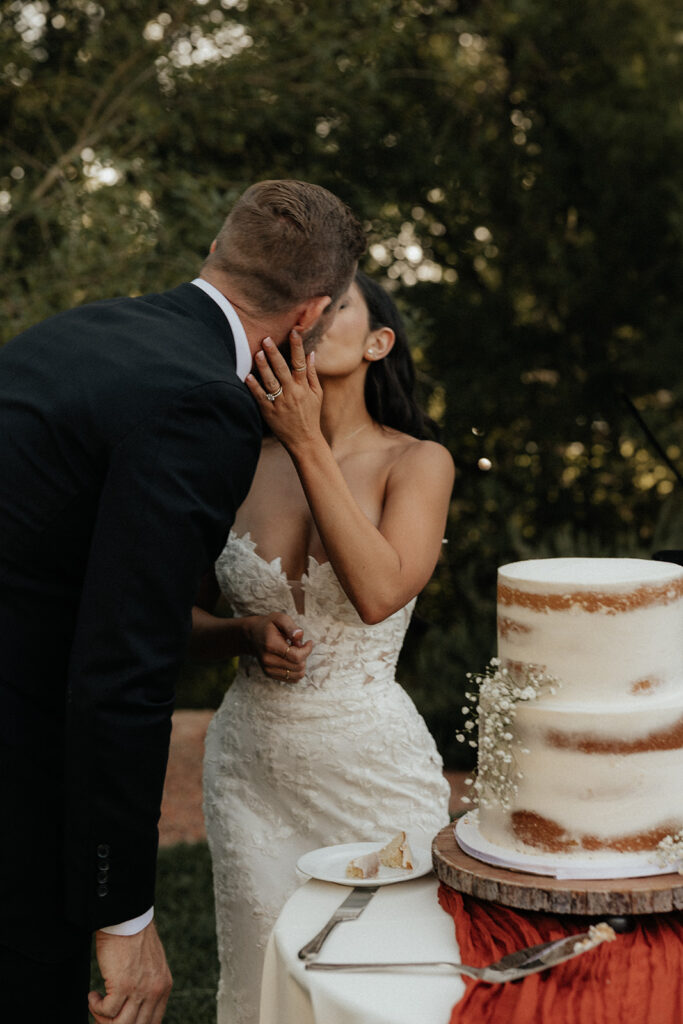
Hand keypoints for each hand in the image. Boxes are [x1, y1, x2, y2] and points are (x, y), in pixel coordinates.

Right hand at [89, 921, 171, 1023]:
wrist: (127, 919)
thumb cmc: (134, 938)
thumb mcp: (151, 965)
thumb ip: (149, 986)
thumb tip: (135, 1009)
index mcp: (164, 987)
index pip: (153, 1022)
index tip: (117, 1020)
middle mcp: (155, 991)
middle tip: (103, 1016)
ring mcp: (139, 990)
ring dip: (103, 1019)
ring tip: (97, 1005)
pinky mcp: (122, 985)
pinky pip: (106, 1011)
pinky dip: (95, 1007)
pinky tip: (92, 995)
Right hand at [244, 612, 311, 681]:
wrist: (252, 635)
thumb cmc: (269, 625)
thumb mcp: (279, 618)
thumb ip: (290, 626)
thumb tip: (299, 636)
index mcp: (271, 645)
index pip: (296, 656)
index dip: (307, 650)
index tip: (309, 642)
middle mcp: (268, 660)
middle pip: (298, 666)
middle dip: (304, 656)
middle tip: (299, 645)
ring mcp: (268, 669)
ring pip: (297, 675)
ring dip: (301, 663)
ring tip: (295, 652)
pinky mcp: (270, 674)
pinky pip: (292, 679)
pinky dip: (296, 670)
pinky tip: (292, 659)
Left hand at [245, 329, 322, 450]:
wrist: (304, 440)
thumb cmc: (311, 415)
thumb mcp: (317, 394)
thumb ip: (312, 374)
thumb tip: (311, 354)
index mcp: (304, 387)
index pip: (300, 363)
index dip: (297, 346)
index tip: (293, 332)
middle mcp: (293, 393)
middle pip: (283, 369)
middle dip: (274, 353)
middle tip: (266, 339)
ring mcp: (280, 402)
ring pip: (271, 382)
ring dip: (263, 367)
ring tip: (257, 353)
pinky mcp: (270, 412)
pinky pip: (260, 397)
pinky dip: (254, 387)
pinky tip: (248, 376)